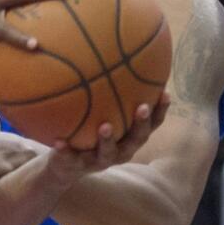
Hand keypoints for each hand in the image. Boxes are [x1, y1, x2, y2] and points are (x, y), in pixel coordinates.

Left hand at [43, 96, 169, 183]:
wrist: (65, 166)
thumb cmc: (89, 134)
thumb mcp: (102, 117)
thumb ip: (110, 98)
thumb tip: (115, 58)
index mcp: (129, 139)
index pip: (151, 125)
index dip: (160, 111)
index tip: (165, 93)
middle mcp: (120, 151)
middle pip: (136, 139)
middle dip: (141, 124)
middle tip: (142, 107)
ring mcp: (98, 161)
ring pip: (107, 153)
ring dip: (107, 140)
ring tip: (104, 126)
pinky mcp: (76, 166)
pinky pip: (70, 158)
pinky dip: (65, 150)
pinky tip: (58, 141)